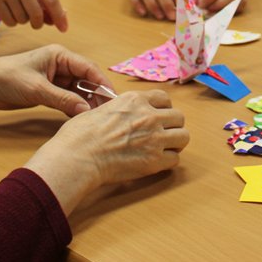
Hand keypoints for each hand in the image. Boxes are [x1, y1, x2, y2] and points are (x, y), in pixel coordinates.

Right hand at [0, 0, 67, 31]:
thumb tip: (53, 15)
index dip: (59, 16)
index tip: (64, 28)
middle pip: (37, 14)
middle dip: (38, 23)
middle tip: (35, 23)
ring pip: (22, 19)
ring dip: (22, 20)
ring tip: (16, 9)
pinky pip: (8, 20)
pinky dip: (11, 21)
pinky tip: (7, 11)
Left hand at [0, 45, 109, 126]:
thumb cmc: (7, 78)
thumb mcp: (36, 89)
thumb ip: (62, 99)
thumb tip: (85, 109)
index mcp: (59, 55)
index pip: (88, 67)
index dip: (102, 82)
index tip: (112, 98)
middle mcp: (61, 65)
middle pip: (86, 79)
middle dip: (97, 95)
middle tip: (107, 112)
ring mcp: (56, 78)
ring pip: (79, 90)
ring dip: (87, 103)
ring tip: (98, 118)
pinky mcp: (50, 90)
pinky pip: (68, 98)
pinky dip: (75, 107)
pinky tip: (82, 118)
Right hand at [23, 90, 188, 213]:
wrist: (78, 157)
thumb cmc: (80, 135)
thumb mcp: (100, 109)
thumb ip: (119, 110)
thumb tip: (121, 115)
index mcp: (135, 100)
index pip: (165, 98)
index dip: (163, 108)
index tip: (158, 116)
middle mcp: (149, 116)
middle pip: (179, 117)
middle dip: (172, 126)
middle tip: (162, 134)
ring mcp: (154, 138)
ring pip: (183, 137)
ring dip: (175, 143)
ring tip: (163, 149)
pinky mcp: (154, 160)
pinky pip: (175, 159)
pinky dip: (167, 162)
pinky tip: (156, 163)